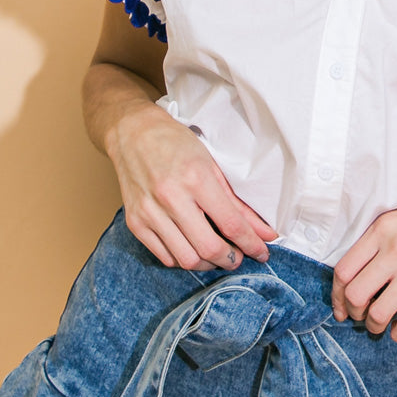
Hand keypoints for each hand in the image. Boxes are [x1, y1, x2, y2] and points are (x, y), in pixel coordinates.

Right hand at [107, 103, 277, 270]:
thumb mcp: (213, 166)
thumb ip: (238, 204)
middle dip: (231, 260)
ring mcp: (150, 212)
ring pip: (187, 259)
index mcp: (196, 178)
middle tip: (239, 257)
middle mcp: (171, 197)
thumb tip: (264, 232)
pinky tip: (193, 248)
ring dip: (208, 264)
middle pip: (209, 248)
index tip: (262, 252)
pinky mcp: (135, 222)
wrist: (132, 132)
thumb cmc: (175, 144)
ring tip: (217, 255)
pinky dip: (184, 259)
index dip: (252, 245)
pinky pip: (165, 256)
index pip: (231, 224)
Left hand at [331, 176, 396, 342]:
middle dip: (353, 313)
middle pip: (355, 295)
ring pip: (377, 314)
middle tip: (360, 318)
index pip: (343, 270)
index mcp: (384, 229)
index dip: (337, 295)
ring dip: (374, 326)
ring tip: (381, 326)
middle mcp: (396, 250)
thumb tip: (361, 273)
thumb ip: (382, 240)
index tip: (341, 307)